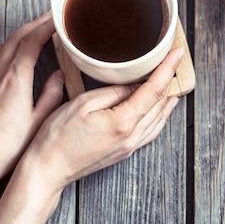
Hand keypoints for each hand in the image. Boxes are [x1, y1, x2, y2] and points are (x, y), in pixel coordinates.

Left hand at [0, 12, 64, 184]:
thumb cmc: (9, 147)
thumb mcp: (39, 121)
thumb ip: (52, 94)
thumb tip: (59, 75)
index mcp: (15, 81)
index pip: (31, 42)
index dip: (46, 26)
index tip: (59, 19)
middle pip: (17, 38)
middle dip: (36, 23)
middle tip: (53, 17)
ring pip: (6, 45)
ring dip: (24, 32)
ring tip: (40, 27)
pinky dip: (14, 45)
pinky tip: (22, 48)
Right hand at [0, 46, 184, 223]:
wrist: (47, 170)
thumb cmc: (57, 138)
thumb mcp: (82, 104)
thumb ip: (113, 92)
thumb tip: (133, 85)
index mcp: (123, 122)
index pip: (155, 90)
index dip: (168, 69)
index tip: (177, 53)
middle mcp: (132, 136)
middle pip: (160, 103)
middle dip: (169, 79)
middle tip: (173, 60)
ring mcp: (129, 146)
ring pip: (159, 118)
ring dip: (167, 97)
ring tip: (171, 79)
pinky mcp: (124, 151)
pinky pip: (151, 130)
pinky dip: (160, 115)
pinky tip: (161, 108)